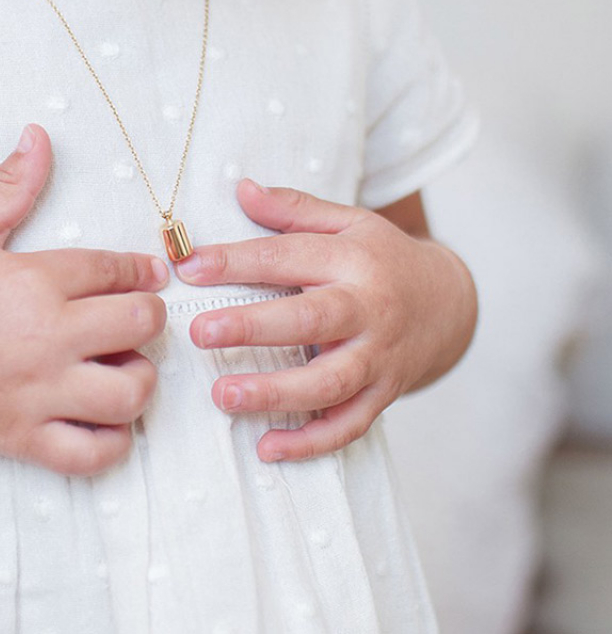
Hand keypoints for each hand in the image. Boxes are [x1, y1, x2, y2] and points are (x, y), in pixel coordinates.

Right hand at [0, 125, 167, 475]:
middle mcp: (43, 338)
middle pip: (140, 324)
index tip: (150, 275)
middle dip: (150, 318)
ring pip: (130, 394)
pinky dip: (112, 441)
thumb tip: (39, 136)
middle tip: (134, 319)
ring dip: (141, 380)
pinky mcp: (22, 438)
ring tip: (121, 367)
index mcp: (33, 283)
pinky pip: (92, 454)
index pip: (117, 270)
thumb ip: (11, 187)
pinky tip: (102, 415)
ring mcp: (35, 394)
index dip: (143, 270)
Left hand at [176, 179, 475, 461]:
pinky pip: (349, 424)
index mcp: (355, 260)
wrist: (448, 305)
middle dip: (254, 327)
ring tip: (223, 395)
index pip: (288, 257)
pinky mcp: (383, 394)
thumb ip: (295, 209)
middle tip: (201, 332)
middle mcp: (370, 309)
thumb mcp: (349, 223)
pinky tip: (267, 447)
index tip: (188, 267)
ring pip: (331, 382)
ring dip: (276, 392)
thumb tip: (242, 188)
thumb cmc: (383, 259)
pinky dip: (312, 442)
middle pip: (311, 320)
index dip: (237, 261)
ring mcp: (379, 357)